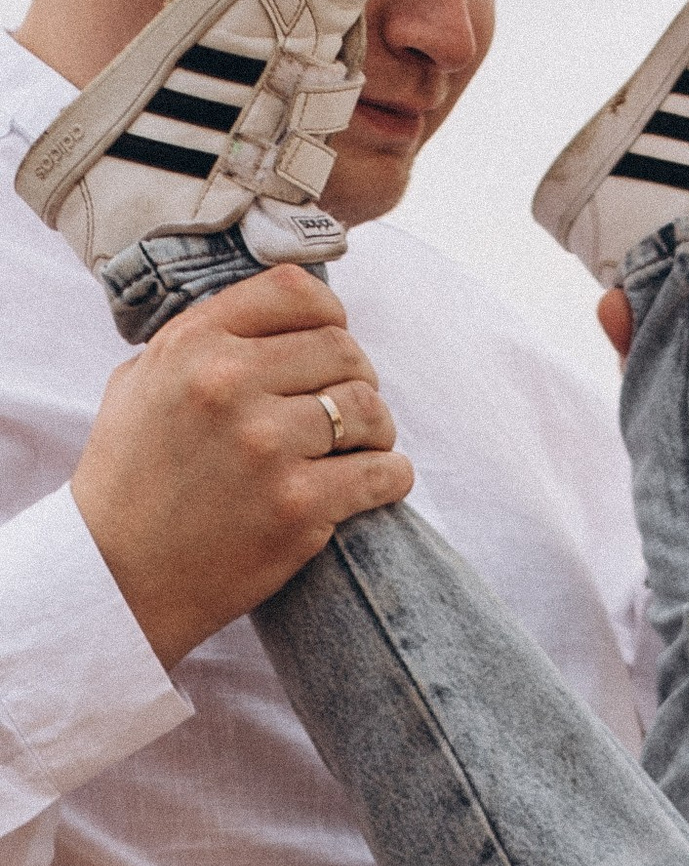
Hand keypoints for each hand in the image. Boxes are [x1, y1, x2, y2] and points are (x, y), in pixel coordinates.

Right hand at [70, 266, 410, 670]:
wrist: (120, 574)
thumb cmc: (129, 478)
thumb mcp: (142, 381)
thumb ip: (200, 342)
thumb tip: (268, 323)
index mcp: (193, 344)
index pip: (293, 292)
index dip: (329, 314)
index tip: (333, 339)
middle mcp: (230, 384)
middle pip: (342, 350)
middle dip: (358, 376)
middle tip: (349, 407)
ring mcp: (268, 446)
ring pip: (369, 409)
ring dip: (379, 428)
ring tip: (364, 446)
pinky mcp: (300, 507)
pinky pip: (382, 473)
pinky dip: (392, 475)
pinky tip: (380, 481)